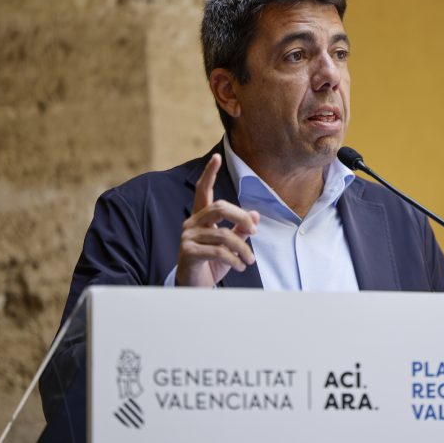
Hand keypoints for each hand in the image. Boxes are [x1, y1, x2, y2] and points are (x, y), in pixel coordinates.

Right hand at [176, 153, 259, 286]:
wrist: (195, 286)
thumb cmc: (212, 263)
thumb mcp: (230, 245)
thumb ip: (240, 229)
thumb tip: (255, 214)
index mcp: (201, 217)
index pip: (203, 191)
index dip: (209, 174)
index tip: (216, 157)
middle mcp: (191, 223)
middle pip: (219, 207)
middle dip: (241, 216)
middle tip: (255, 230)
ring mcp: (188, 237)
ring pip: (223, 234)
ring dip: (243, 248)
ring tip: (250, 260)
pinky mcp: (188, 252)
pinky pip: (218, 251)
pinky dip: (234, 259)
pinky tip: (241, 266)